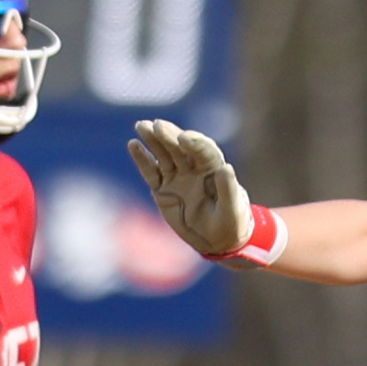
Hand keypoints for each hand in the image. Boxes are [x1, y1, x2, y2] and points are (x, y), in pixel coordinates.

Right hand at [129, 120, 252, 257]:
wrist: (217, 240)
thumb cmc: (230, 224)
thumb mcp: (233, 210)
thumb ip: (228, 189)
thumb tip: (226, 168)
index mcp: (213, 170)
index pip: (203, 151)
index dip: (195, 143)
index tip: (184, 138)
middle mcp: (194, 168)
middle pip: (180, 148)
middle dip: (169, 136)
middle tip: (158, 125)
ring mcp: (177, 177)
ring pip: (164, 155)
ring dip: (153, 140)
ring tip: (141, 125)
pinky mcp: (163, 188)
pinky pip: (151, 172)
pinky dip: (142, 159)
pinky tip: (133, 144)